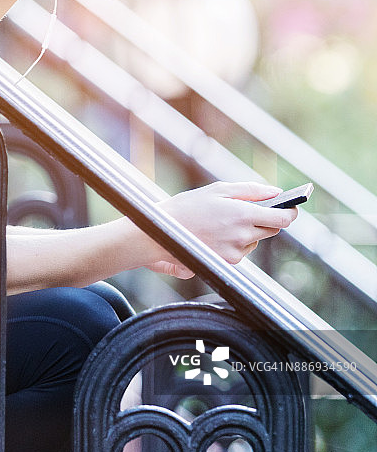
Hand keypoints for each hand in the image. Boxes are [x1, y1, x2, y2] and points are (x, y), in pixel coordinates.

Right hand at [146, 181, 298, 277]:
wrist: (162, 233)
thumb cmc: (188, 207)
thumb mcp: (218, 190)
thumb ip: (250, 190)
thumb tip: (274, 193)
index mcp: (243, 215)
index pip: (282, 219)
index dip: (290, 213)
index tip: (290, 208)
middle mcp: (243, 235)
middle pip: (272, 230)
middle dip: (265, 220)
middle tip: (246, 211)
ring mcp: (236, 251)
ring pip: (255, 240)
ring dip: (248, 231)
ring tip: (222, 222)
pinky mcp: (228, 262)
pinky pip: (242, 250)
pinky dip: (235, 241)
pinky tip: (216, 233)